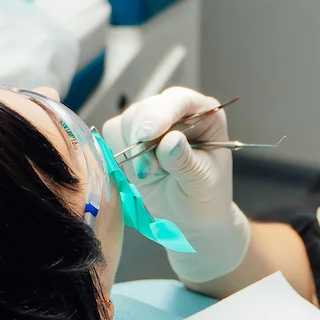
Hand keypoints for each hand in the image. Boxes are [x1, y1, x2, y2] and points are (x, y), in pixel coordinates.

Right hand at [101, 87, 250, 283]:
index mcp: (204, 116)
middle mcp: (177, 114)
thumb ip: (185, 161)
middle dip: (141, 138)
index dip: (161, 114)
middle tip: (147, 170)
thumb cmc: (206, 197)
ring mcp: (153, 125)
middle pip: (147, 109)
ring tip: (148, 174)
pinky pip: (114, 134)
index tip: (146, 135)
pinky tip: (137, 171)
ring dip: (130, 149)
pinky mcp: (132, 138)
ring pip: (127, 120)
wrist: (191, 218)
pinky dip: (119, 153)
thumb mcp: (202, 182)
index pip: (179, 101)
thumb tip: (169, 141)